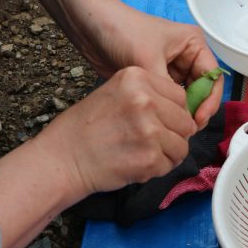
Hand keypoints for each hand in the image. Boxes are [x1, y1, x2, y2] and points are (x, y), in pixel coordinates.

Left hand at [12, 0, 223, 128]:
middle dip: (195, 110)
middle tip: (185, 130)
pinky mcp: (155, 80)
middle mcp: (186, 57)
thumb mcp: (148, 61)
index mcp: (193, 45)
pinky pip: (168, 100)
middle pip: (202, 91)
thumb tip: (181, 118)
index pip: (213, 77)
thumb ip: (168, 90)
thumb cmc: (121, 31)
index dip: (209, 101)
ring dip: (181, 112)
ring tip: (172, 128)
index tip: (197, 120)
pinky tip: (161, 122)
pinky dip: (167, 111)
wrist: (89, 25)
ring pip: (185, 98)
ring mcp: (171, 69)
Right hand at [38, 66, 197, 195]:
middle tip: (151, 142)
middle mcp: (145, 100)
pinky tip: (136, 164)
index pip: (180, 96)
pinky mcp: (150, 157)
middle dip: (174, 135)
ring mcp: (149, 129)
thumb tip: (182, 110)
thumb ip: (148, 95)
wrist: (62, 159)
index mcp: (137, 78)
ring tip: (142, 153)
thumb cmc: (84, 129)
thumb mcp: (114, 93)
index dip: (174, 113)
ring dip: (167, 154)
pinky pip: (170, 164)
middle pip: (186, 121)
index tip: (161, 122)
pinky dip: (158, 169)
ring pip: (182, 145)